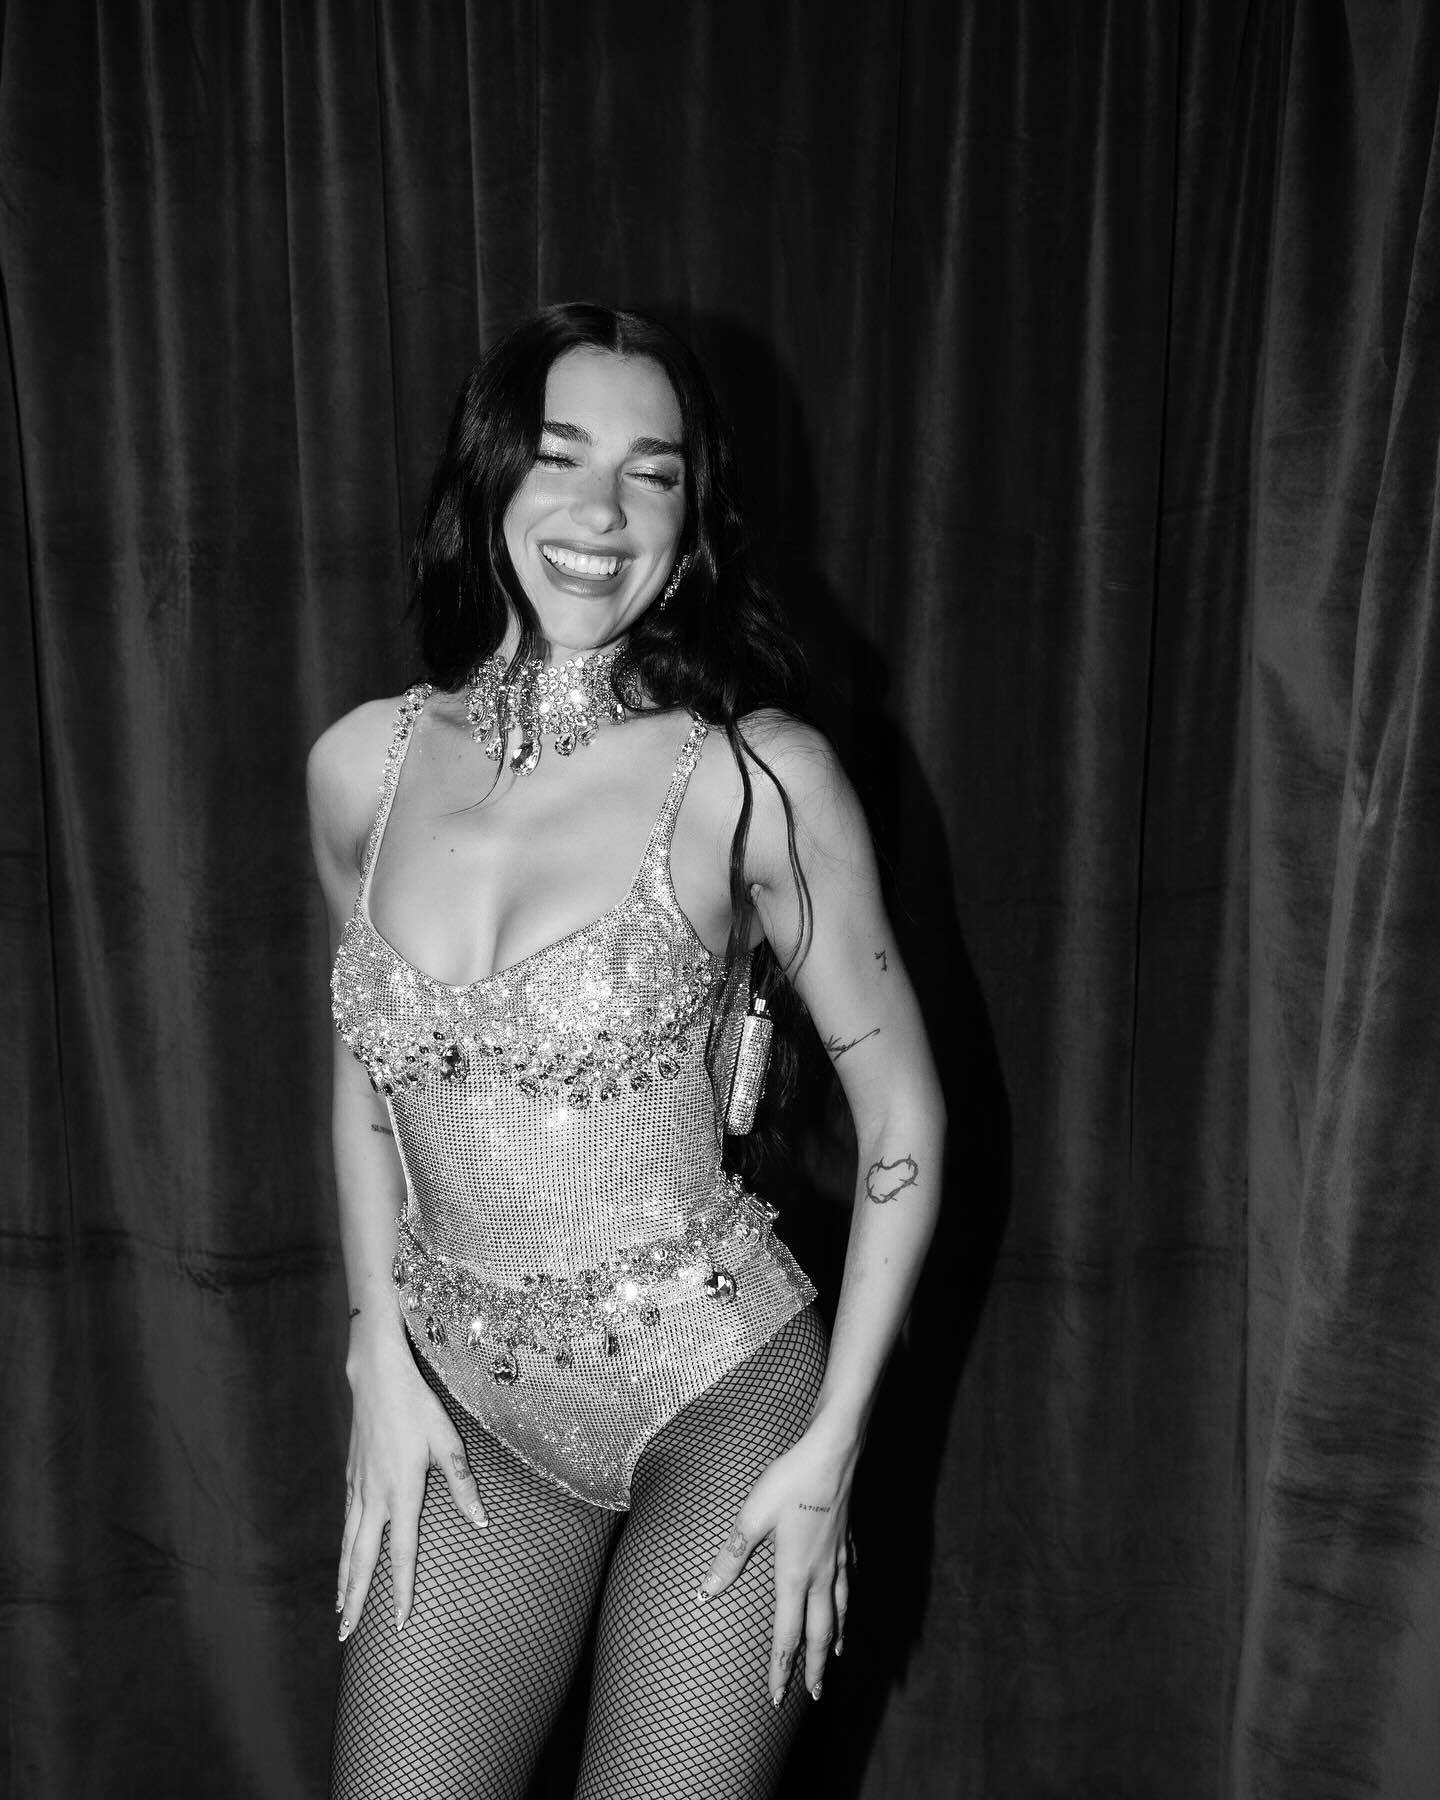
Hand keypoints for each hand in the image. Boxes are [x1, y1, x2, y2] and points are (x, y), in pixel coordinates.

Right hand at [337, 1334, 487, 1640]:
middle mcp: (374, 1498)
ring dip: (344, 1579)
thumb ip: (462, 1484)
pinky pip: (345, 1521)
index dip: (400, 1591)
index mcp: (402, 1494)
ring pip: (347, 1544)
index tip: (399, 1622)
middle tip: (345, 1635)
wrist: (376, 1378)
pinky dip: (343, 1547)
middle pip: (362, 1560)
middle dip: (354, 1600)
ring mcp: (358, 1487)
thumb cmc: (418, 1407)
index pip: (402, 1555)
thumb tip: (481, 1521)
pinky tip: (345, 1557)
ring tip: (340, 1610)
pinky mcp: (350, 1475)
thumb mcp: (447, 1442)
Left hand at [698, 1427, 856, 1703]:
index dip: (781, 1669)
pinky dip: (849, 1602)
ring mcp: (838, 1559)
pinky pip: (850, 1584)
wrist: (833, 1453)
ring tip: (835, 1656)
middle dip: (815, 1668)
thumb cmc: (790, 1481)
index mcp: (795, 1574)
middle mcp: (821, 1574)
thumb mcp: (752, 1515)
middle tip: (814, 1695)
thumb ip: (731, 1556)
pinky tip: (848, 1599)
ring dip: (835, 1639)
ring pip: (841, 1611)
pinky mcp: (847, 1541)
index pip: (787, 1635)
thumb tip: (705, 1593)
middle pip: (820, 1633)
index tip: (778, 1698)